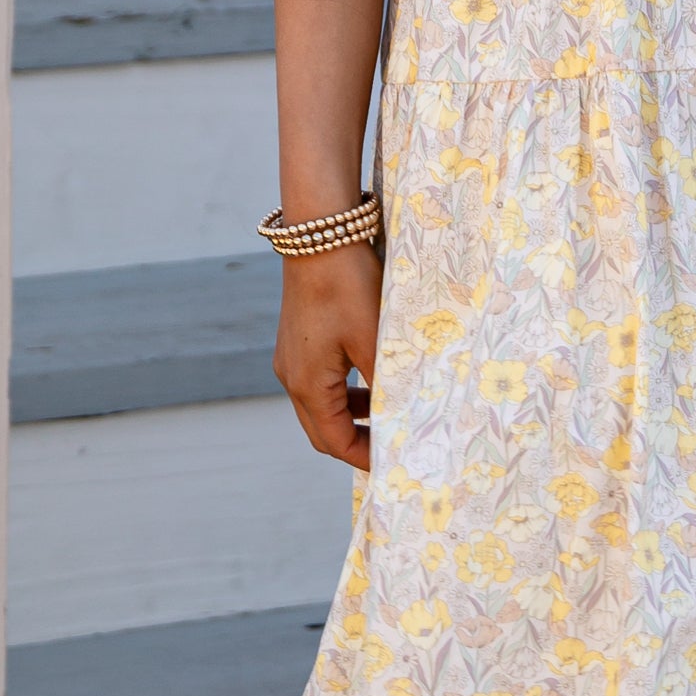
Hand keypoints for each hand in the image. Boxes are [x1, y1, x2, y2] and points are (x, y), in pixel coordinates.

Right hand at [276, 241, 382, 468]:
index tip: (396, 462)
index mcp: (307, 384)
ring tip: (389, 414)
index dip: (365, 458)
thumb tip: (405, 419)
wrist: (320, 233)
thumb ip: (388, 384)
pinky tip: (373, 380)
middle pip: (322, 430)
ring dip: (352, 417)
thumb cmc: (349, 286)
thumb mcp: (376, 340)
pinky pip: (319, 382)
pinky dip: (345, 392)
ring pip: (320, 406)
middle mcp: (291, 376)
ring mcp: (290, 357)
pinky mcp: (297, 340)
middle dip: (357, 443)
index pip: (334, 441)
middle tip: (393, 446)